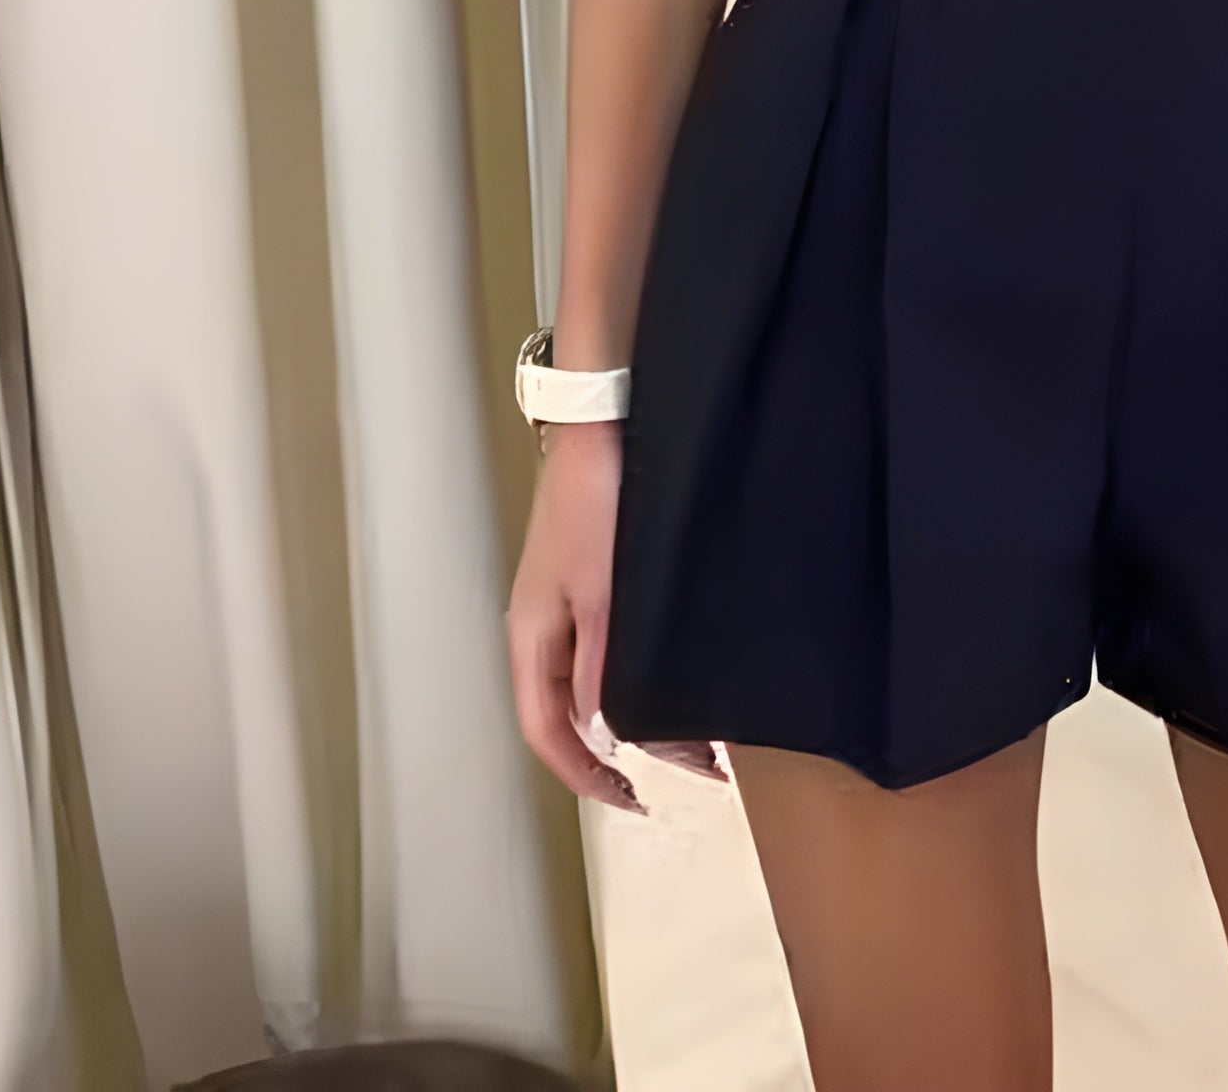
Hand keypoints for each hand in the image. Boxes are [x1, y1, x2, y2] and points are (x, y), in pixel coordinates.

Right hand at [509, 422, 708, 811]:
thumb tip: (608, 730)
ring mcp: (569, 605)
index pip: (546, 731)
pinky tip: (677, 678)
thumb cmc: (592, 500)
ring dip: (639, 713)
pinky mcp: (595, 582)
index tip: (631, 798)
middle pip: (573, 714)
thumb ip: (603, 662)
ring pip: (596, 684)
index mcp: (530, 636)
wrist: (602, 428)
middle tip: (691, 766)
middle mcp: (544, 628)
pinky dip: (641, 675)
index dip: (585, 775)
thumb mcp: (604, 592)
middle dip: (625, 749)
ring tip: (697, 731)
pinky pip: (610, 650)